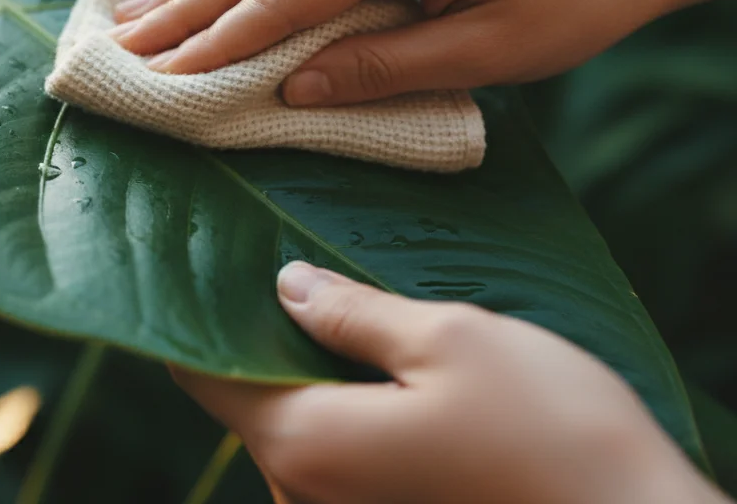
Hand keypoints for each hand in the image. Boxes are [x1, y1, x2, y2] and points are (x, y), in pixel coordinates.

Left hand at [173, 262, 729, 503]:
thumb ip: (353, 315)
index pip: (205, 376)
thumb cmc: (548, 428)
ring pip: (297, 424)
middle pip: (250, 399)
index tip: (202, 262)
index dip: (195, 316)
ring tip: (341, 306)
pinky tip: (381, 366)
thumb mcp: (450, 340)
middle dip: (262, 335)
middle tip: (287, 266)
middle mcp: (305, 491)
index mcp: (304, 442)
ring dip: (311, 370)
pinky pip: (337, 454)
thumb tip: (285, 286)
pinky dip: (344, 406)